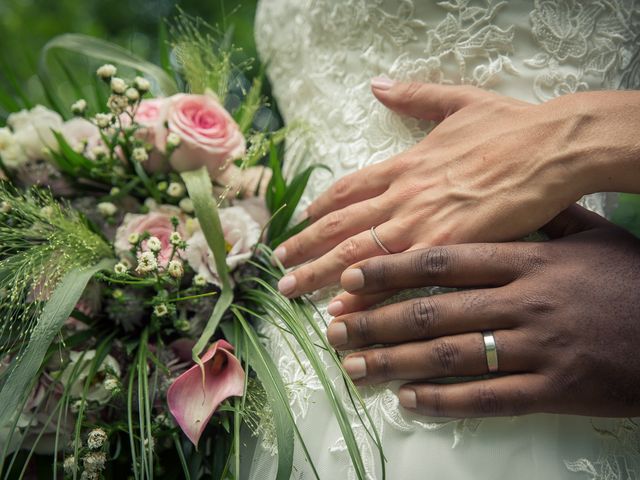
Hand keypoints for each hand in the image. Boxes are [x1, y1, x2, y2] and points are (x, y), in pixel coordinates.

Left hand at [275, 82, 639, 297]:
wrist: (552, 148)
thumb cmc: (512, 126)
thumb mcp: (459, 101)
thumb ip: (415, 96)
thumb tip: (378, 85)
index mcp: (405, 163)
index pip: (348, 188)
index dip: (321, 206)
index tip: (302, 221)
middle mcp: (402, 195)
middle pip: (339, 224)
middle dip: (305, 245)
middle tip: (279, 264)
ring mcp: (419, 223)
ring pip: (355, 251)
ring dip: (318, 271)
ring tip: (290, 287)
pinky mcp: (444, 249)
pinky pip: (394, 276)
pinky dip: (365, 292)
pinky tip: (342, 307)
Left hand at [326, 206, 639, 417]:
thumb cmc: (632, 280)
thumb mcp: (591, 235)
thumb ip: (541, 221)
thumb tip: (501, 206)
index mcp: (527, 259)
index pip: (443, 262)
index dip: (391, 271)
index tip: (351, 280)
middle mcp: (524, 301)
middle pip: (434, 311)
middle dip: (376, 322)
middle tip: (334, 330)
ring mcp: (538, 348)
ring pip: (450, 357)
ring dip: (394, 362)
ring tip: (354, 366)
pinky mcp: (555, 390)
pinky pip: (487, 399)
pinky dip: (443, 401)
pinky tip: (408, 400)